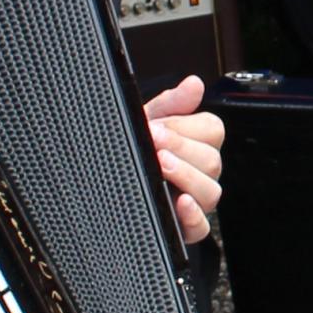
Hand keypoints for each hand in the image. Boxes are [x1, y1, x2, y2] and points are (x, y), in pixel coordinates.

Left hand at [143, 77, 226, 242]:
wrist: (99, 184)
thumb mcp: (145, 123)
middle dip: (182, 148)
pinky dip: (193, 215)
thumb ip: (170, 104)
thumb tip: (194, 84)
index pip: (212, 130)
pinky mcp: (185, 228)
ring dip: (186, 176)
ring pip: (211, 191)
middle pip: (212, 160)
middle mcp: (201, 173)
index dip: (187, 128)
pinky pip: (202, 226)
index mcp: (197, 145)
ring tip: (161, 166)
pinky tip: (179, 203)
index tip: (158, 126)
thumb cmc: (130, 152)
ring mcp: (195, 201)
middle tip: (154, 142)